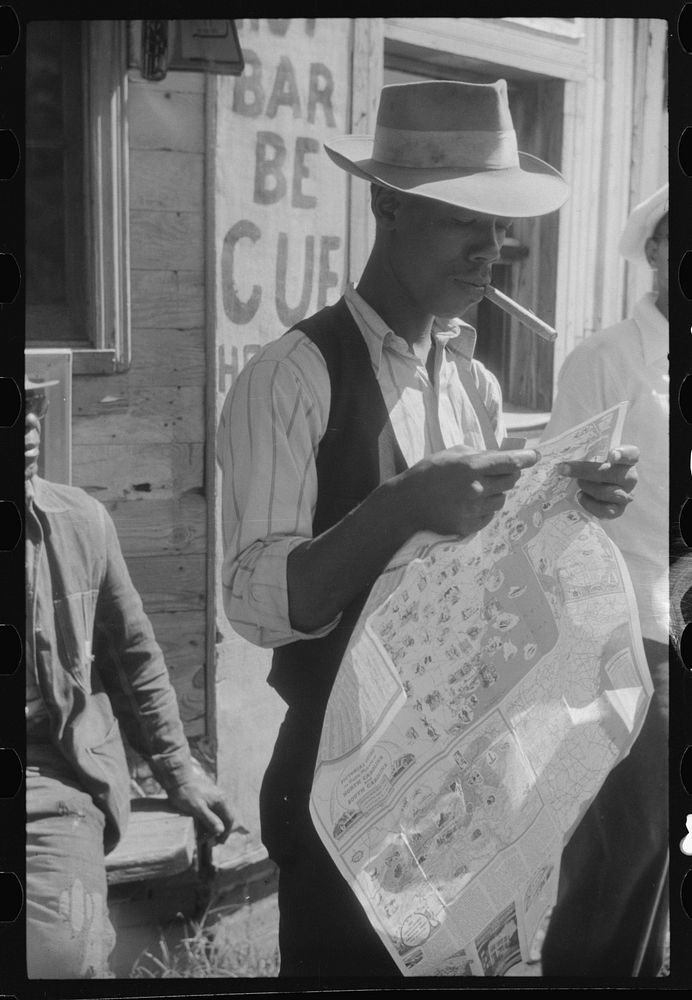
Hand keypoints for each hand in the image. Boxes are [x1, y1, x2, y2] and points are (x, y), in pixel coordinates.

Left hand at [167, 781, 233, 843]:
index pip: (229, 820)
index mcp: (221, 800)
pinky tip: (199, 829)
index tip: (218, 842)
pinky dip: (206, 822)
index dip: (226, 832)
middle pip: (225, 819)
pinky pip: (211, 813)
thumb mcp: (197, 808)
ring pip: (217, 817)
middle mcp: (220, 798)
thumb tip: (221, 830)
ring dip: (211, 828)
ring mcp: (214, 798)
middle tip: (210, 843)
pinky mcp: (207, 799)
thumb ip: (209, 819)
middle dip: (218, 832)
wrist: (177, 778)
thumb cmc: (186, 792)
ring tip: (202, 838)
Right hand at [398, 447, 538, 537]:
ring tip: (477, 491)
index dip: (526, 459)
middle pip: (510, 482)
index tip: (535, 456)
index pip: (509, 462)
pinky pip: (488, 517)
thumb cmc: (427, 474)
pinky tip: (468, 505)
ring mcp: (473, 510)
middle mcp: (476, 489)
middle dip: (509, 475)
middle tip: (500, 473)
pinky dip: (484, 510)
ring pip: (500, 501)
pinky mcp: (469, 526)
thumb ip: (477, 454)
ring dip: (495, 494)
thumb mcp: (450, 455)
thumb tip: (499, 456)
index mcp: (471, 467)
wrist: (406, 505)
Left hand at [557, 445, 638, 519]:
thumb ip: (579, 450)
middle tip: (565, 469)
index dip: (623, 454)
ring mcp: (626, 494)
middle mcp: (629, 476)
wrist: (585, 485)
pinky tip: (580, 497)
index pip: (632, 454)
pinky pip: (607, 511)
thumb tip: (545, 451)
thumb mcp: (584, 454)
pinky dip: (591, 505)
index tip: (611, 454)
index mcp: (626, 458)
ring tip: (577, 484)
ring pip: (611, 493)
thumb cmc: (585, 465)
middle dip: (586, 471)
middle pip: (614, 474)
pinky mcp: (618, 510)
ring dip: (589, 488)